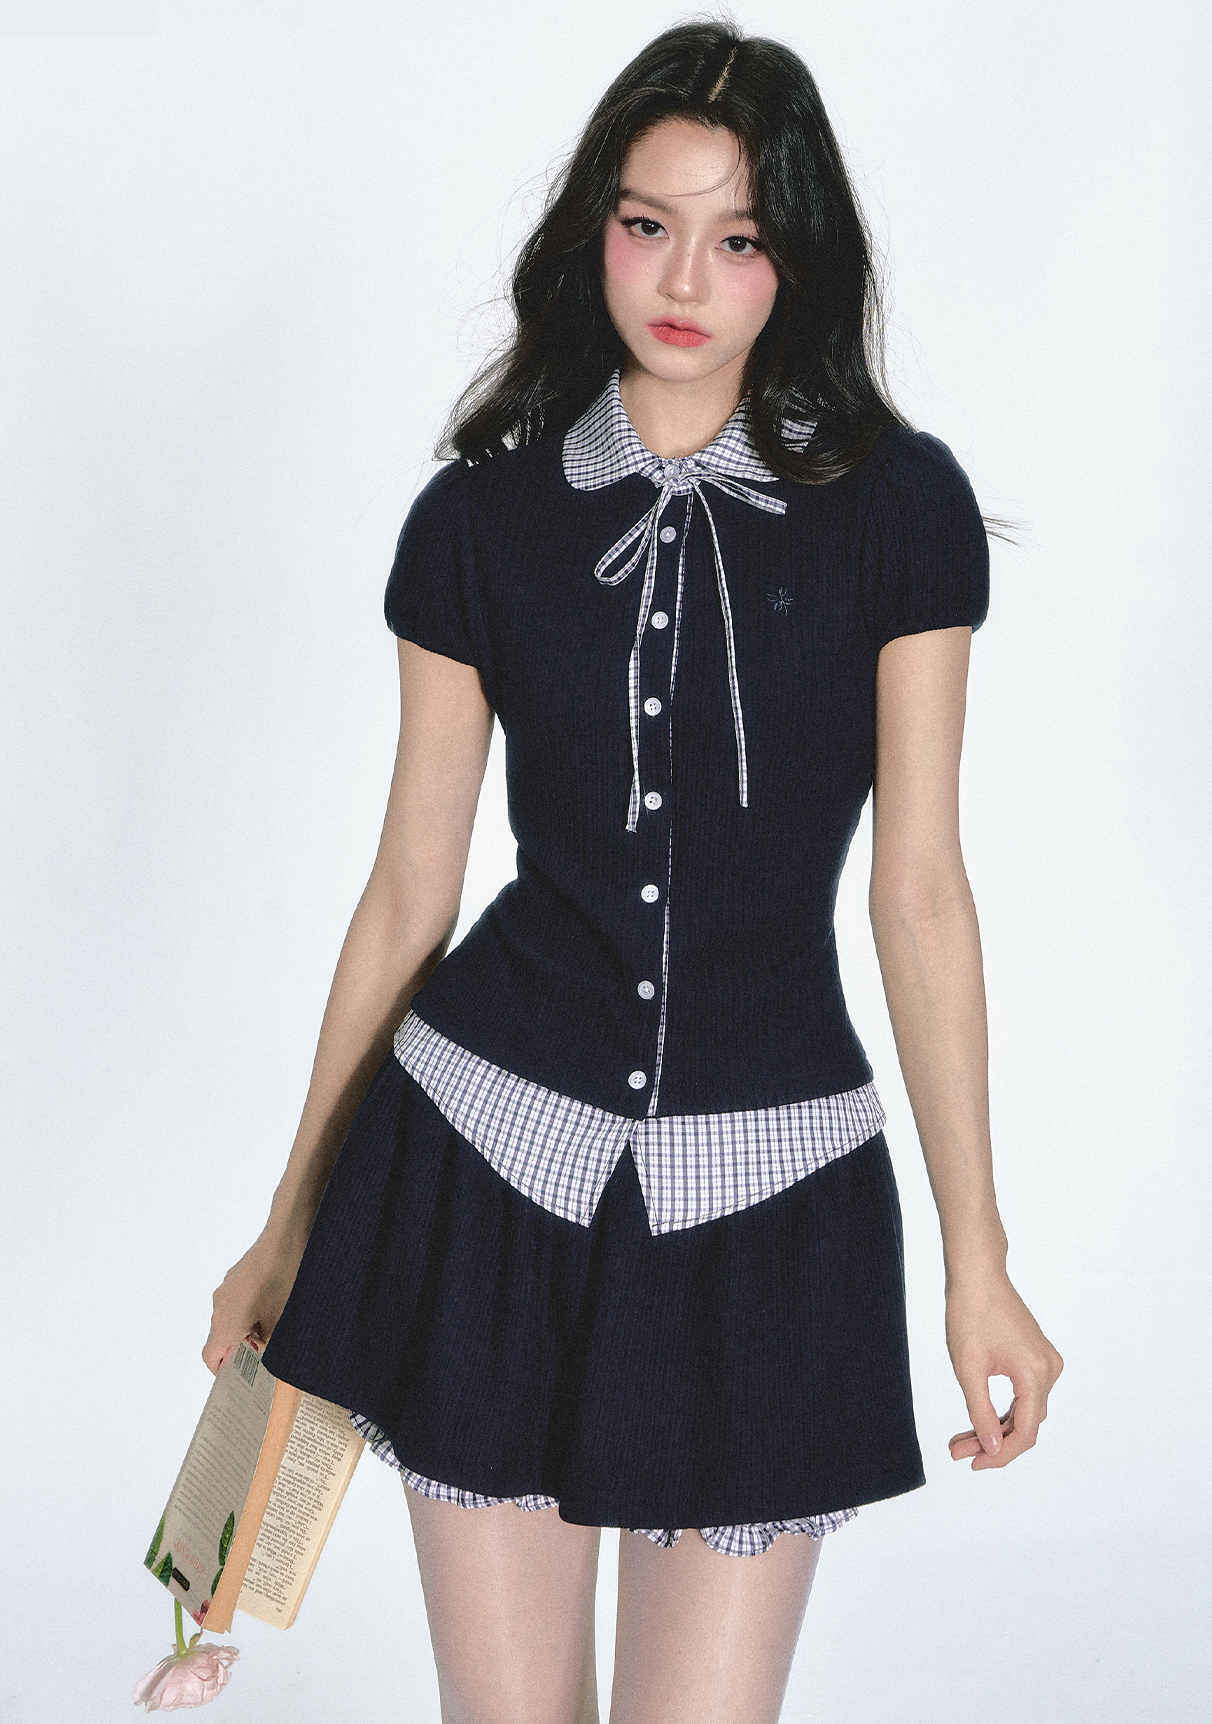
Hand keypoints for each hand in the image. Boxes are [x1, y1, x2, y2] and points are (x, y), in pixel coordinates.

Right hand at [201, 1224, 308, 1375]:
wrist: (289, 1230)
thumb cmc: (284, 1277)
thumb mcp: (284, 1322)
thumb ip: (275, 1348)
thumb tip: (277, 1365)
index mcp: (224, 1321)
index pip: (211, 1357)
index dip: (226, 1373)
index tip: (247, 1378)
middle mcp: (220, 1303)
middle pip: (225, 1338)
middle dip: (247, 1349)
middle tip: (273, 1356)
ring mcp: (230, 1284)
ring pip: (237, 1317)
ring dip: (255, 1327)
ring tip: (284, 1328)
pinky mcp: (243, 1271)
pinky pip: (244, 1298)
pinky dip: (259, 1307)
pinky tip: (286, 1302)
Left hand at [945, 1268, 1062, 1468]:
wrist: (979, 1275)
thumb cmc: (970, 1314)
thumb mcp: (968, 1368)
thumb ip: (981, 1412)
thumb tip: (992, 1448)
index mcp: (1035, 1374)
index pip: (1026, 1432)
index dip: (1002, 1455)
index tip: (975, 1464)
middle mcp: (1049, 1371)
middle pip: (1026, 1423)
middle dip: (992, 1442)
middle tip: (958, 1452)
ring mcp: (1046, 1363)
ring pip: (1024, 1411)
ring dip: (995, 1428)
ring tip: (962, 1441)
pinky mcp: (1036, 1358)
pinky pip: (1024, 1395)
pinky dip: (1002, 1410)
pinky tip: (979, 1421)